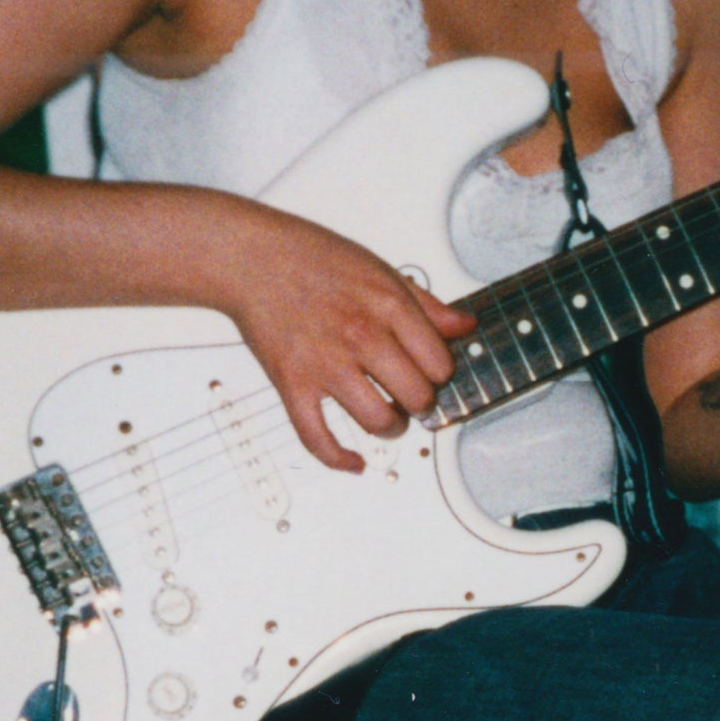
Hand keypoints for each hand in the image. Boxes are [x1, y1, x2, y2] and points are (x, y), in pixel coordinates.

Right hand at [223, 211, 475, 470]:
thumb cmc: (314, 259)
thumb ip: (427, 305)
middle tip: (414, 398)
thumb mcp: (382, 271)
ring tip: (389, 419)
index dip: (441, 374)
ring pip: (377, 421)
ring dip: (391, 428)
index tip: (432, 374)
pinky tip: (354, 461)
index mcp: (388, 306)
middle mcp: (361, 337)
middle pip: (416, 395)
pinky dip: (339, 459)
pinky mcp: (293, 385)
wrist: (254, 259)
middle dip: (421, 404)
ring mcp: (326, 364)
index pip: (438, 363)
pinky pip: (317, 438)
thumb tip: (465, 326)